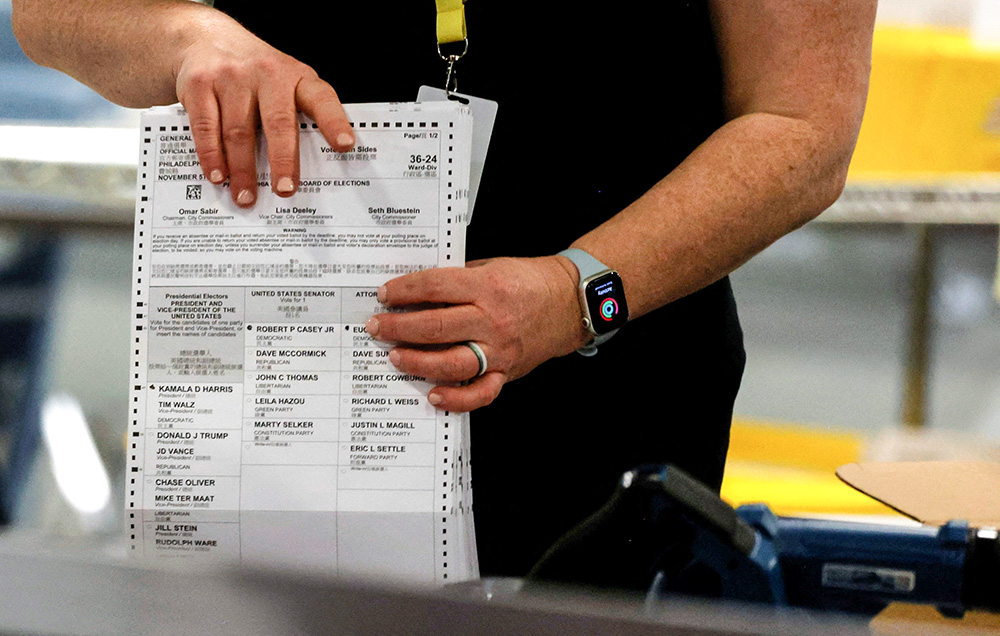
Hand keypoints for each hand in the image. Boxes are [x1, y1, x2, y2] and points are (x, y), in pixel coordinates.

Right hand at [173, 21, 353, 207]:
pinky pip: (206, 127)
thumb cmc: (255, 72)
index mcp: (296, 76)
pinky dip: (212, 156)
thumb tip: (312, 166)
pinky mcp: (200, 84)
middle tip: (285, 190)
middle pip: (278, 122)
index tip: (345, 145)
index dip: (334, 122)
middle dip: (283, 160)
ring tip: (246, 195)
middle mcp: (267, 73)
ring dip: (242, 169)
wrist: (206, 36)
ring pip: (239, 131)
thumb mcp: (285, 81)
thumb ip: (297, 114)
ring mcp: (232, 77)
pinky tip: (218, 174)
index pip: (321, 99)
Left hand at [365, 256, 588, 411]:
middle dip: (398, 327)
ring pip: (451, 362)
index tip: (384, 294)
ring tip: (394, 356)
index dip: (404, 290)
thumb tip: (418, 291)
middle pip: (435, 326)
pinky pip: (480, 392)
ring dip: (417, 361)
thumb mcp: (493, 266)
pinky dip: (455, 398)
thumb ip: (459, 280)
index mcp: (488, 286)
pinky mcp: (507, 371)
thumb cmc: (530, 281)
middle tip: (377, 327)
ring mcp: (500, 350)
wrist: (571, 302)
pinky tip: (433, 394)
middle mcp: (492, 320)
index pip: (435, 287)